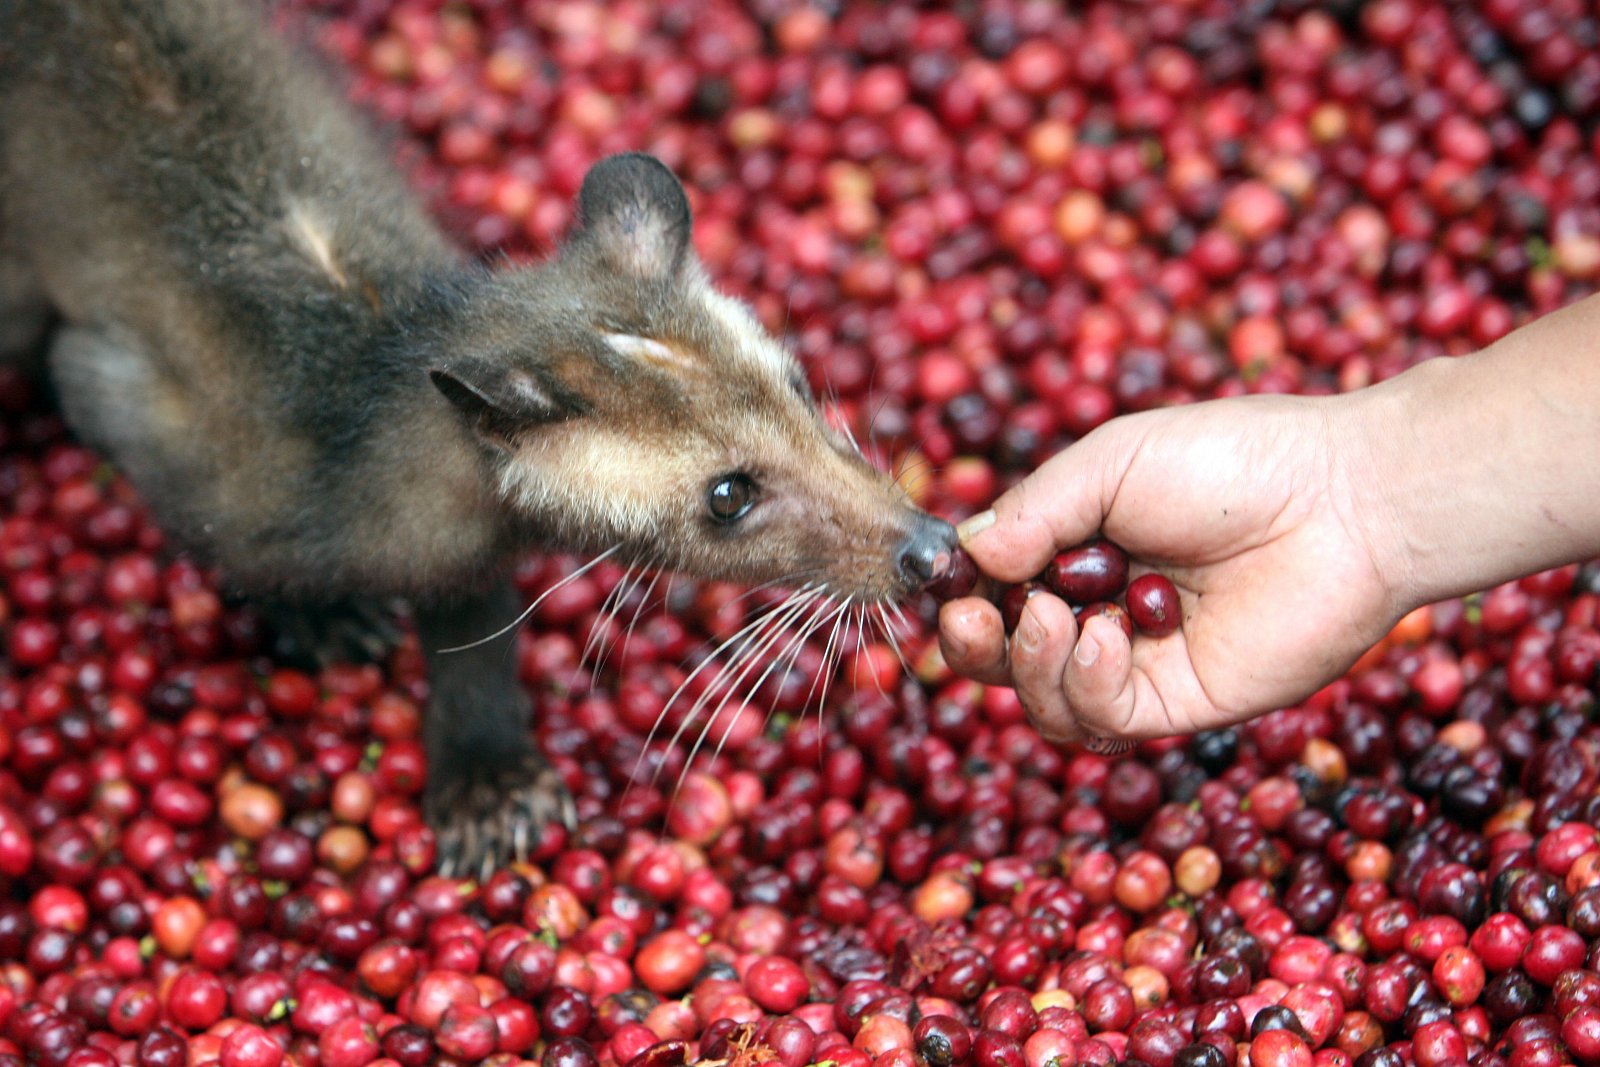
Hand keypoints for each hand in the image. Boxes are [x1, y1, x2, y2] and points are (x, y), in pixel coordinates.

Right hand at [938, 393, 1406, 744]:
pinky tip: (1104, 636)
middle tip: (972, 620)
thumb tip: (965, 558)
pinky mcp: (1179, 703)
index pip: (995, 588)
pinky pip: (1102, 716)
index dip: (961, 595)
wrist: (1343, 501)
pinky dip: (1085, 681)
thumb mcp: (1111, 464)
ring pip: (1043, 697)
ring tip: (1056, 618)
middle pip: (1004, 655)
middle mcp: (1100, 608)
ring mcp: (1138, 661)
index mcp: (1079, 547)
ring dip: (1029, 663)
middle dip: (972, 644)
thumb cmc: (1233, 462)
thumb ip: (1033, 512)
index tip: (946, 584)